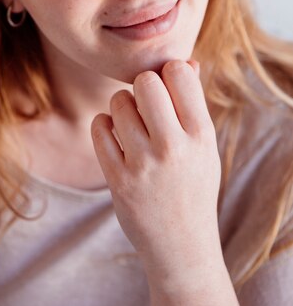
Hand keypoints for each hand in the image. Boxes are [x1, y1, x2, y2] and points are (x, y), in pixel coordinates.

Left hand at [91, 60, 222, 290]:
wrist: (181, 245)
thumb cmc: (193, 184)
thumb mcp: (204, 145)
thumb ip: (193, 103)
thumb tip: (184, 61)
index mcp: (202, 134)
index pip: (178, 73)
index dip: (168, 73)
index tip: (167, 88)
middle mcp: (174, 147)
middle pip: (145, 81)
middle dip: (142, 86)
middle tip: (147, 104)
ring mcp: (143, 164)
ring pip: (118, 102)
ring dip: (122, 106)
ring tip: (132, 123)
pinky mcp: (117, 179)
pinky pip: (100, 127)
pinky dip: (104, 125)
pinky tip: (115, 135)